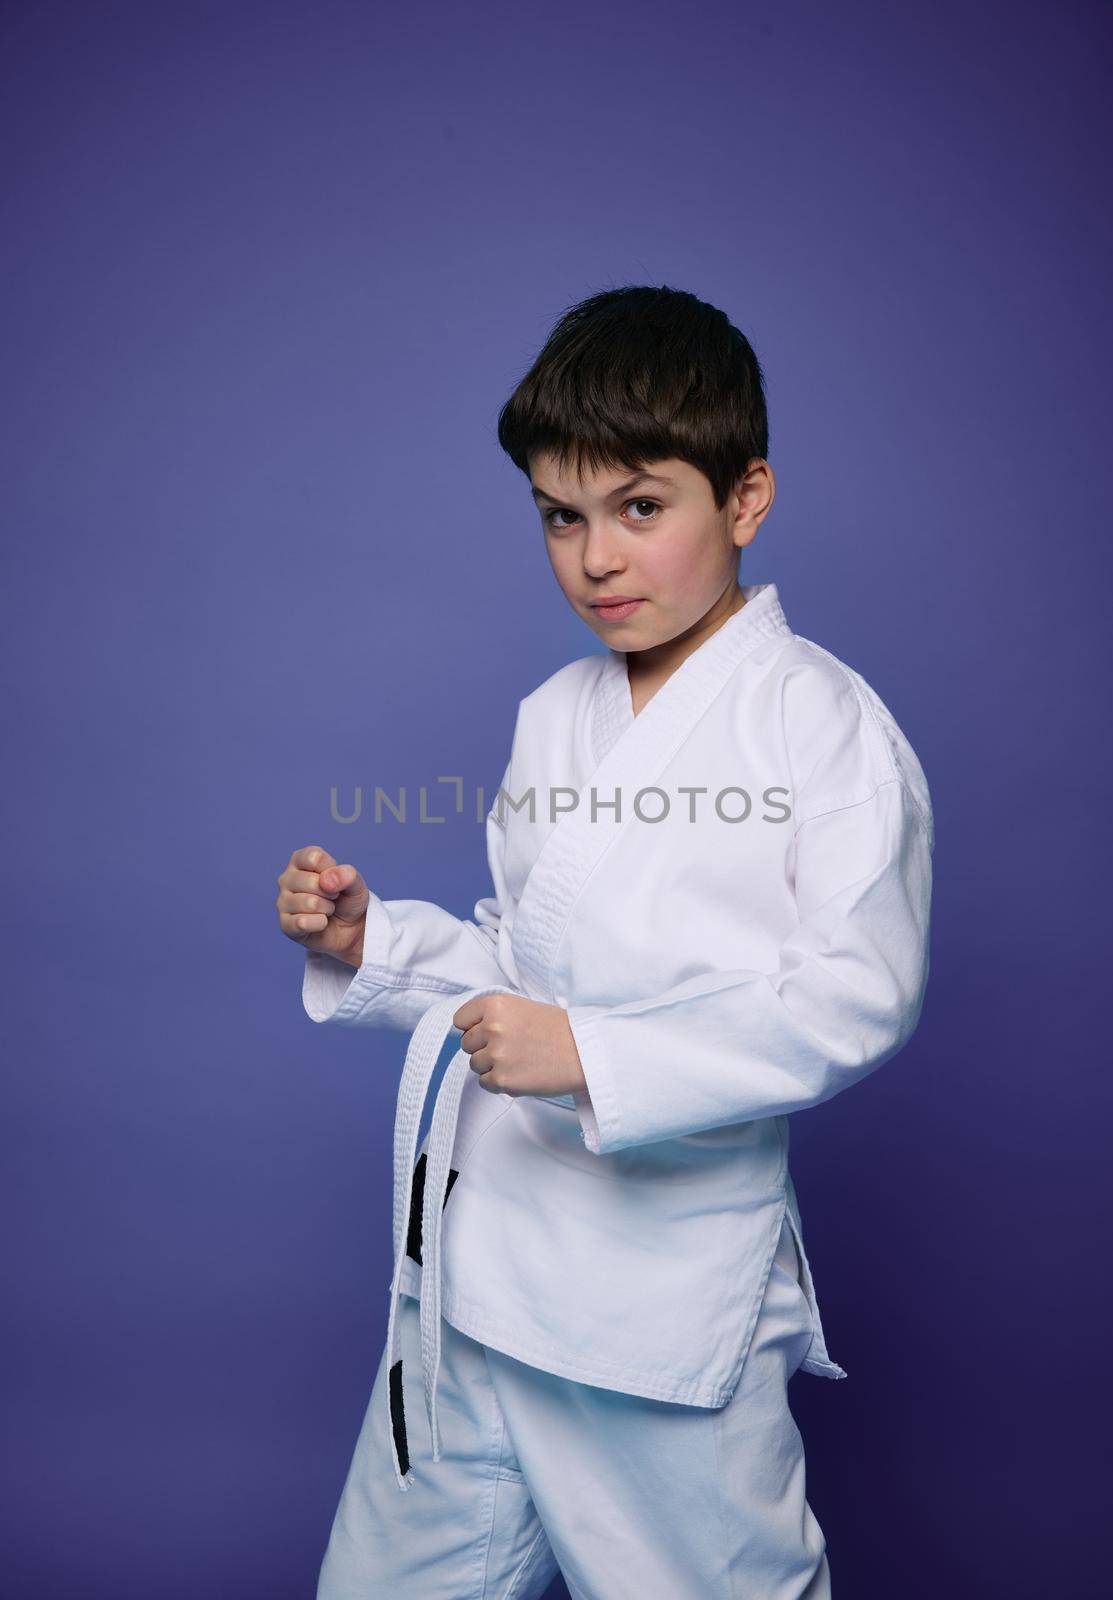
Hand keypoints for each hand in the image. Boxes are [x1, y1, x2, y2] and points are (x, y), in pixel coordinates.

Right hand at [276, 845, 368, 966]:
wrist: (350, 928)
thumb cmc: (348, 899)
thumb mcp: (356, 884)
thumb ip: (347, 875)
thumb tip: (326, 880)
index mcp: (300, 860)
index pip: (314, 858)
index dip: (332, 870)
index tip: (335, 878)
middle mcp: (287, 879)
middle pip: (311, 882)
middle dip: (331, 893)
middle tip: (332, 898)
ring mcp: (283, 902)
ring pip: (309, 903)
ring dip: (327, 909)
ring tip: (326, 910)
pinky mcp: (285, 924)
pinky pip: (303, 923)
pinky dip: (320, 924)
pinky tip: (321, 923)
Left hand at [453, 992, 587, 1097]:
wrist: (584, 1052)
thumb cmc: (560, 1030)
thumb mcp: (524, 1006)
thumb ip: (495, 1015)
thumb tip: (470, 1028)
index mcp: (496, 1005)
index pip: (460, 1020)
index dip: (472, 1028)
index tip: (484, 1032)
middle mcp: (492, 1027)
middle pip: (466, 1044)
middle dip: (483, 1047)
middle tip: (509, 1048)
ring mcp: (497, 1055)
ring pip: (475, 1065)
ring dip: (492, 1065)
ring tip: (518, 1060)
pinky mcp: (503, 1079)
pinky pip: (485, 1083)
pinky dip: (499, 1082)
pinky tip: (519, 1073)